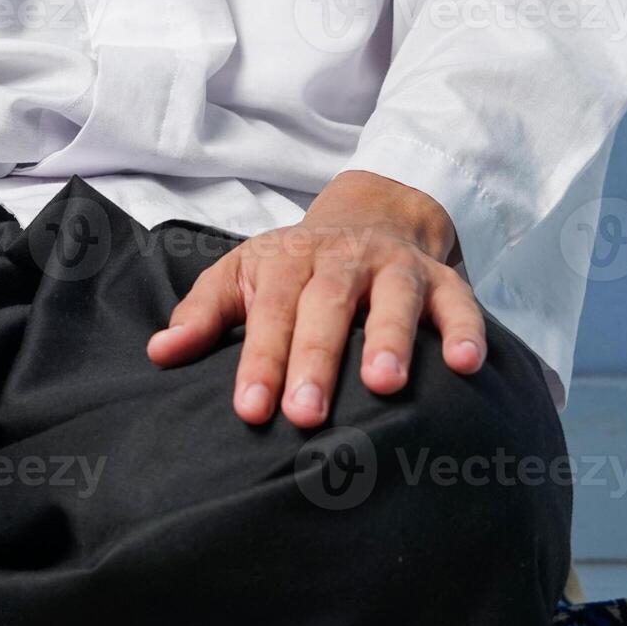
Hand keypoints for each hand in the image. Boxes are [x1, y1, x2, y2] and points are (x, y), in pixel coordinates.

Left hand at [146, 170, 483, 426]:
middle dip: (315, 360)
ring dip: (389, 339)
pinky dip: (467, 330)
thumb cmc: (295, 263)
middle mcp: (341, 261)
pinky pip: (460, 302)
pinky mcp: (443, 280)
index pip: (269, 314)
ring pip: (393, 300)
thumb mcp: (243, 274)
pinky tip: (466, 366)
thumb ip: (206, 314)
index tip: (250, 410)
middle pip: (325, 308)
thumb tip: (160, 352)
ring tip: (385, 385)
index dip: (259, 362)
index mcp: (287, 262)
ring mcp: (394, 268)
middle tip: (305, 414)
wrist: (373, 211)